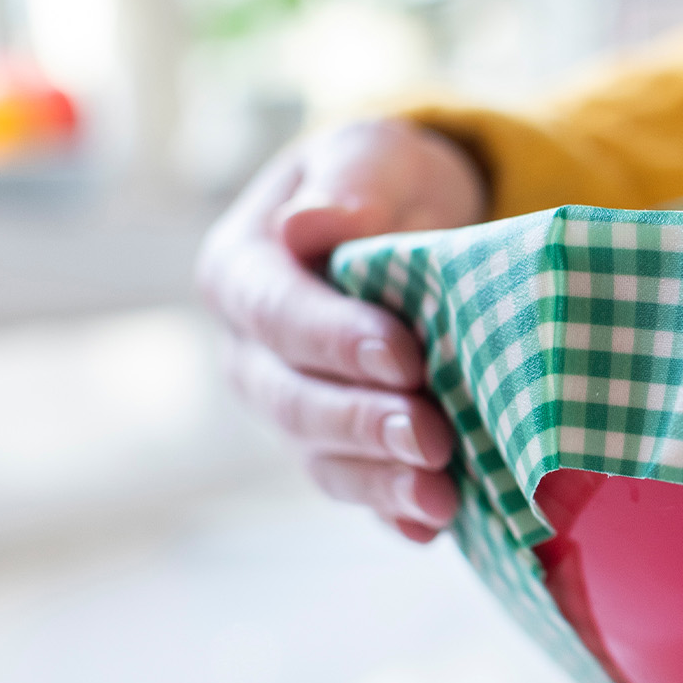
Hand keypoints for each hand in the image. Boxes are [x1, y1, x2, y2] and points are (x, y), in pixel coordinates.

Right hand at [197, 119, 487, 540]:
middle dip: (364, 422)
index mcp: (241, 273)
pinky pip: (360, 490)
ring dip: (381, 482)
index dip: (337, 340)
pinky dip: (394, 513)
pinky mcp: (340, 450)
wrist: (409, 221)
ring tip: (440, 497)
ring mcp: (294, 410)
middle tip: (433, 436)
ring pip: (321, 459)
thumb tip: (312, 225)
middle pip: (294, 401)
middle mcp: (253, 355)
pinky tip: (433, 527)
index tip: (405, 355)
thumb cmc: (382, 181)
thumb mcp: (372, 155)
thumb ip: (351, 182)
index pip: (279, 314)